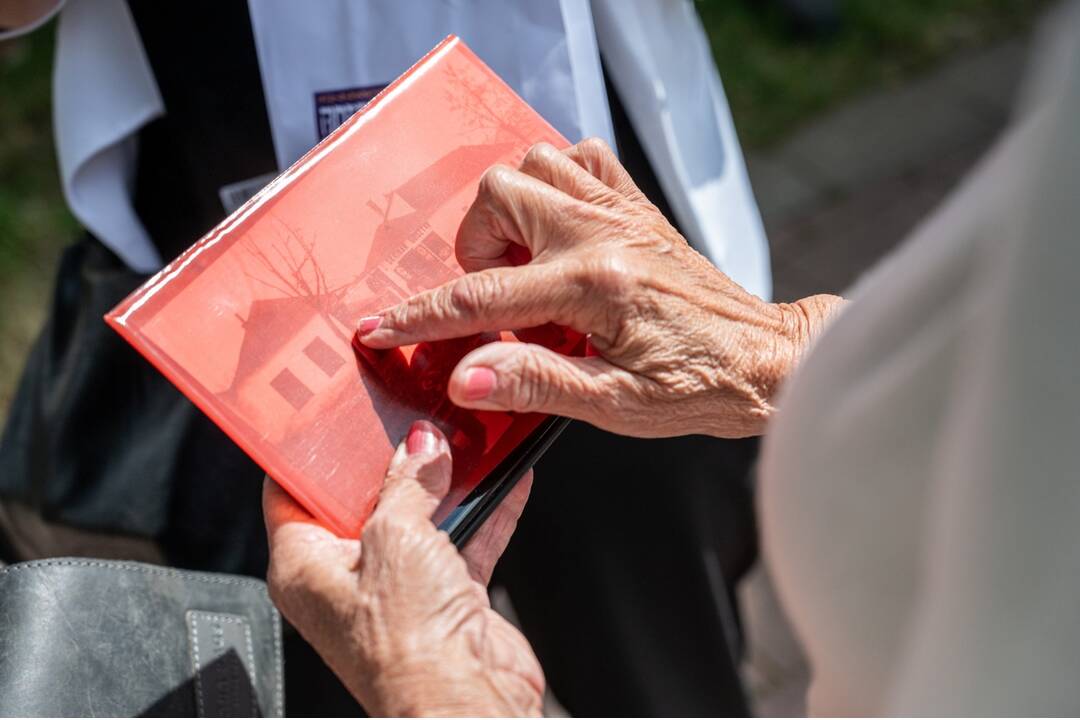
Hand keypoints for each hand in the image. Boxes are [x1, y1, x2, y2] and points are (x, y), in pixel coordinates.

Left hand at [264, 420, 542, 716]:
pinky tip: (504, 479)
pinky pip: (461, 542)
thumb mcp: (397, 537)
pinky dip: (484, 512)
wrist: (467, 703)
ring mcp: (397, 590)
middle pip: (362, 501)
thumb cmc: (408, 647)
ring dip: (445, 484)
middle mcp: (345, 580)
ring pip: (418, 519)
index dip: (310, 451)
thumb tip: (418, 448)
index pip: (292, 492)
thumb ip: (409, 483)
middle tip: (408, 419)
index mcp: (304, 567)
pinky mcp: (443, 599)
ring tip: (463, 440)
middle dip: (391, 461)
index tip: (330, 414)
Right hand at [358, 139, 842, 437]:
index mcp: (595, 286)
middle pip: (499, 195)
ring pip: (535, 163)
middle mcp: (605, 233)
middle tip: (495, 298)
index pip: (482, 298)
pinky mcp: (638, 208)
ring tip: (522, 263)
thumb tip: (467, 377)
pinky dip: (555, 180)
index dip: (422, 317)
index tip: (382, 329)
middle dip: (474, 248)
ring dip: (509, 209)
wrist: (764, 361)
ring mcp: (622, 212)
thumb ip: (536, 383)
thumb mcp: (616, 404)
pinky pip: (583, 158)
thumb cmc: (700, 387)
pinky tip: (556, 227)